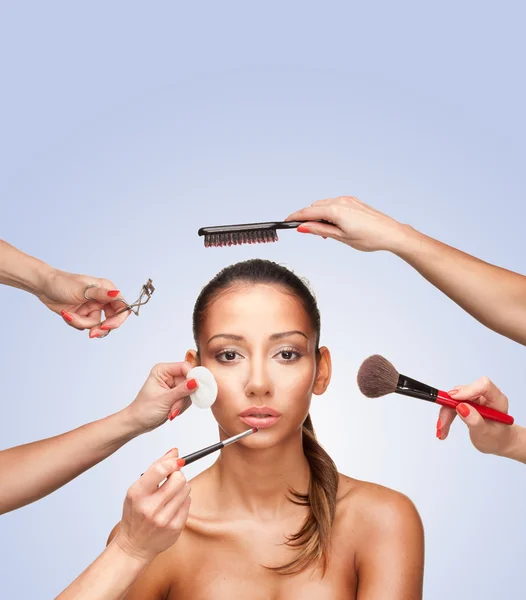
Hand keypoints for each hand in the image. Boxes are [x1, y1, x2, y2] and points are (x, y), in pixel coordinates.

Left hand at [37, 268, 129, 337]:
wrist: (43, 286)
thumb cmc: (62, 283)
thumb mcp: (83, 289)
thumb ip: (101, 294)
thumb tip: (117, 294)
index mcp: (106, 290)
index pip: (122, 307)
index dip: (117, 319)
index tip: (106, 326)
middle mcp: (102, 299)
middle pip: (112, 320)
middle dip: (100, 327)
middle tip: (92, 334)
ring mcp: (92, 308)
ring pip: (95, 325)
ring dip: (80, 322)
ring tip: (67, 315)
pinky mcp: (83, 315)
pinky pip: (84, 326)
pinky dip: (74, 322)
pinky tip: (66, 314)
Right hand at [114, 449, 190, 562]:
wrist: (134, 546)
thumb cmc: (135, 514)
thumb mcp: (137, 489)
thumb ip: (156, 467)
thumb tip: (175, 452)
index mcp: (137, 494)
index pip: (159, 470)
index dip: (172, 462)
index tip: (177, 460)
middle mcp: (150, 507)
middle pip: (179, 479)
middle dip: (178, 475)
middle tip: (171, 479)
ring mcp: (163, 519)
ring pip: (186, 489)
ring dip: (181, 488)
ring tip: (169, 495)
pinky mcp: (175, 528)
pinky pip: (188, 503)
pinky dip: (182, 501)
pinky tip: (172, 507)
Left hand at [123, 362, 197, 433]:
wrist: (138, 423)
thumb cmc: (143, 410)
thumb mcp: (164, 399)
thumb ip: (182, 390)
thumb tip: (196, 382)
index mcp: (162, 370)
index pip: (184, 367)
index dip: (192, 376)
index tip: (197, 387)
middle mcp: (168, 375)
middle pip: (189, 380)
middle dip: (184, 396)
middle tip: (175, 407)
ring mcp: (173, 385)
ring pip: (190, 390)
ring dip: (182, 403)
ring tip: (171, 411)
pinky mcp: (176, 394)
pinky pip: (187, 398)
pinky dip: (182, 406)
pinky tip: (172, 411)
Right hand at [285, 196, 406, 251]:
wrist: (390, 233)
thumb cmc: (369, 238)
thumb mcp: (340, 237)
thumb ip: (320, 230)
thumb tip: (303, 227)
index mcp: (335, 210)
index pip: (308, 212)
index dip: (295, 217)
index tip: (286, 222)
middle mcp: (340, 201)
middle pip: (315, 207)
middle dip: (309, 218)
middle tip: (312, 234)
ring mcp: (348, 200)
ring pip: (324, 205)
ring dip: (320, 216)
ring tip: (327, 233)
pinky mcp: (354, 202)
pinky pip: (335, 204)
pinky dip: (330, 213)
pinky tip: (335, 225)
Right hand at [436, 376, 514, 455]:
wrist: (497, 441)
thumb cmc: (496, 438)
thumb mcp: (485, 434)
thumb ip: (475, 421)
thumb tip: (461, 407)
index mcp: (497, 400)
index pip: (484, 386)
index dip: (467, 390)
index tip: (453, 399)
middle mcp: (486, 395)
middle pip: (463, 392)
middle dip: (449, 407)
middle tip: (442, 424)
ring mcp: (476, 397)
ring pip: (454, 398)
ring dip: (445, 413)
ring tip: (442, 430)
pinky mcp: (467, 400)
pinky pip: (452, 403)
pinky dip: (446, 414)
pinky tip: (444, 427)